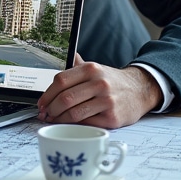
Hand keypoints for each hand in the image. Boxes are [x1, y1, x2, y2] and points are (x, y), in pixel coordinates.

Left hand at [36, 53, 160, 128]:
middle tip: (45, 114)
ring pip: (74, 113)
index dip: (46, 94)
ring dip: (59, 119)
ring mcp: (107, 101)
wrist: (140, 91)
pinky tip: (69, 124)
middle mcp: (99, 83)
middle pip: (65, 98)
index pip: (60, 81)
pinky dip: (74, 125)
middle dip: (50, 109)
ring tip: (53, 120)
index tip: (41, 103)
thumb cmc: (111, 82)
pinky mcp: (113, 118)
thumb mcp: (95, 68)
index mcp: (91, 69)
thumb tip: (64, 54)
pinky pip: (86, 123)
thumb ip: (76, 65)